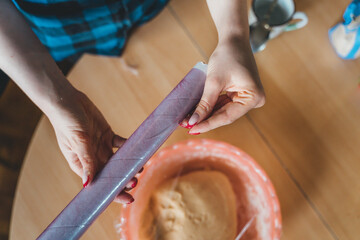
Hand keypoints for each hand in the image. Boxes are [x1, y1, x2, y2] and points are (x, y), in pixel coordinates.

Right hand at [47, 89, 135, 203]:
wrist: (67, 100)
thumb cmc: (66, 121)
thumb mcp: (78, 141)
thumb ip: (86, 160)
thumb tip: (88, 184)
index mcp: (80, 163)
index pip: (98, 183)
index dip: (112, 192)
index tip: (127, 199)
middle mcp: (91, 157)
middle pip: (110, 173)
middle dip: (123, 180)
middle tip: (136, 182)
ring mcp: (100, 146)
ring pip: (118, 160)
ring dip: (129, 165)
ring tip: (141, 168)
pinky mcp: (107, 134)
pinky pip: (120, 144)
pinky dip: (129, 148)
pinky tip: (139, 150)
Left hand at [181, 37, 264, 133]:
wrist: (234, 39)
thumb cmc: (227, 55)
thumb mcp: (214, 81)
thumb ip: (205, 103)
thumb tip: (194, 122)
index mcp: (253, 97)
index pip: (227, 116)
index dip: (208, 124)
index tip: (192, 130)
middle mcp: (254, 100)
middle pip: (225, 115)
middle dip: (205, 120)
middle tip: (186, 126)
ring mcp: (247, 98)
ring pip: (223, 111)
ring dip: (206, 115)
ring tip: (188, 121)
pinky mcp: (240, 95)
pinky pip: (224, 105)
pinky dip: (210, 108)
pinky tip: (197, 113)